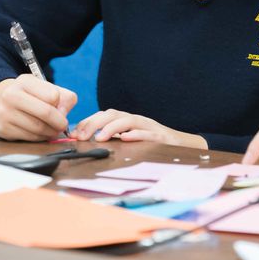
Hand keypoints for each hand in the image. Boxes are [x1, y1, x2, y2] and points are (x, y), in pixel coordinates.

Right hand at [0, 75, 76, 140]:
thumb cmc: (29, 96)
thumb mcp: (44, 88)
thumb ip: (64, 97)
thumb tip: (64, 113)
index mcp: (24, 81)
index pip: (52, 96)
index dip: (60, 105)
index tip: (60, 108)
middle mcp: (11, 95)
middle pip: (46, 113)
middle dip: (59, 122)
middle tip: (62, 125)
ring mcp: (4, 113)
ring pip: (39, 128)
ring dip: (51, 132)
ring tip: (52, 129)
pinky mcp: (3, 129)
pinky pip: (30, 138)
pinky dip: (40, 138)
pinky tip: (40, 133)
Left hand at [72, 109, 206, 148]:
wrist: (184, 145)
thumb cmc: (154, 144)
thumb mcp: (132, 140)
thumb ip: (115, 138)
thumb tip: (91, 142)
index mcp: (128, 121)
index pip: (105, 115)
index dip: (89, 121)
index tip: (75, 132)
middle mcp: (137, 121)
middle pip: (113, 114)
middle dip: (95, 123)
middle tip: (81, 136)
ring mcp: (149, 127)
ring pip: (129, 120)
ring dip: (112, 127)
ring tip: (100, 137)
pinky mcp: (161, 137)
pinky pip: (148, 133)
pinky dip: (136, 135)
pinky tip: (126, 139)